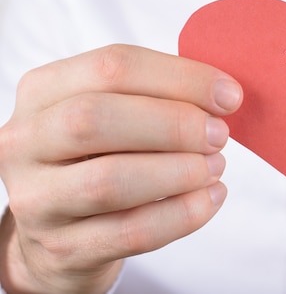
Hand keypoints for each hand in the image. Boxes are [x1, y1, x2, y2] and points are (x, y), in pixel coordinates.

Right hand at [0, 44, 241, 293]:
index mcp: (43, 91)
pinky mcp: (63, 247)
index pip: (112, 67)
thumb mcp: (115, 113)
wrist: (57, 231)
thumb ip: (158, 95)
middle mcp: (26, 142)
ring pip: (110, 180)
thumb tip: (223, 96)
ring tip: (215, 166)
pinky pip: (132, 232)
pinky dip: (183, 214)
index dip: (181, 78)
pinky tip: (210, 198)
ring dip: (180, 171)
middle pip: (96, 118)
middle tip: (219, 135)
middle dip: (174, 124)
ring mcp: (36, 199)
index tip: (229, 96)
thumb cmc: (99, 156)